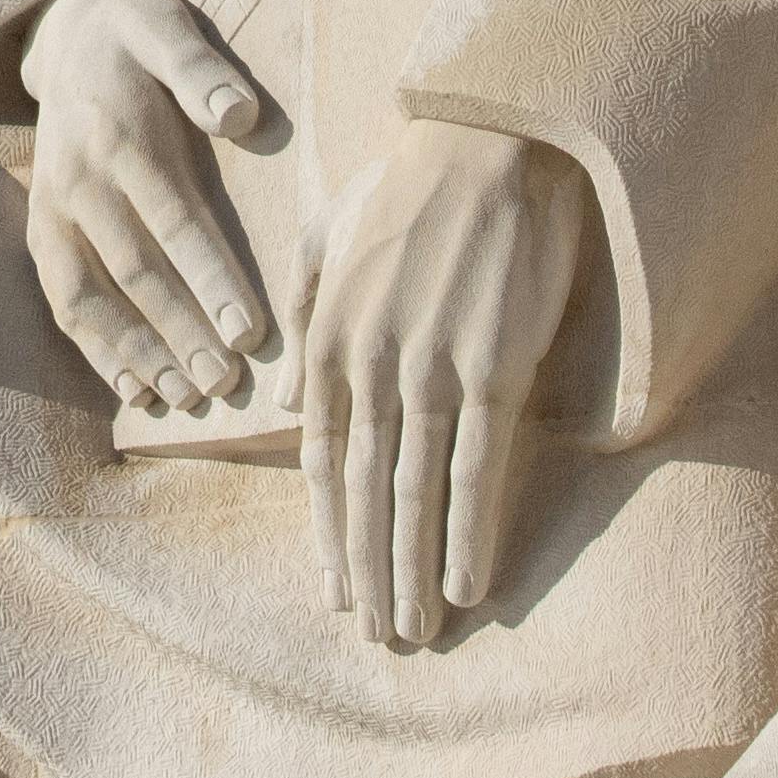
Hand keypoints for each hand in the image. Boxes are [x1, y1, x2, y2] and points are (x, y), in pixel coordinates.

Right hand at [20, 0, 280, 412]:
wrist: (69, 33)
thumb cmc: (138, 36)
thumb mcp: (168, 29)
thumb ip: (202, 71)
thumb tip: (241, 116)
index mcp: (118, 136)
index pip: (172, 221)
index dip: (211, 280)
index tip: (251, 332)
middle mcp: (77, 180)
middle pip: (134, 272)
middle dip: (182, 334)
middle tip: (227, 384)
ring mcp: (52, 209)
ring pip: (91, 298)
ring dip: (138, 354)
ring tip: (186, 397)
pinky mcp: (42, 230)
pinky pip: (64, 300)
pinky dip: (96, 350)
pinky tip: (136, 389)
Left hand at [301, 115, 596, 652]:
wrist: (490, 138)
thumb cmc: (413, 186)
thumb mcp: (331, 241)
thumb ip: (303, 321)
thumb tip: (283, 403)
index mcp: (328, 337)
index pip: (323, 460)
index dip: (330, 533)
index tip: (339, 591)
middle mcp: (370, 362)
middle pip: (365, 493)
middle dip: (370, 572)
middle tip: (380, 640)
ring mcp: (432, 368)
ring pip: (414, 494)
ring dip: (413, 573)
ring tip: (415, 634)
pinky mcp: (495, 367)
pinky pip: (478, 470)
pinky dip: (468, 535)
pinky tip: (468, 586)